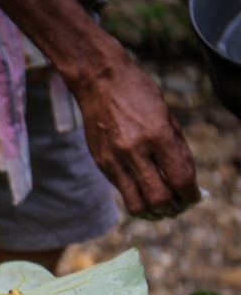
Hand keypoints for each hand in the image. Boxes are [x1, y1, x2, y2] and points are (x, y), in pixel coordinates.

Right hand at [76, 62, 200, 219]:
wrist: (100, 84)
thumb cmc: (138, 95)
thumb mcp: (167, 117)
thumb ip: (177, 149)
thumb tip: (187, 179)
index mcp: (157, 135)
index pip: (179, 179)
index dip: (190, 194)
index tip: (193, 197)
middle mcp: (134, 151)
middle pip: (159, 197)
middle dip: (173, 207)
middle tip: (178, 206)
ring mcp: (114, 159)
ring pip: (136, 203)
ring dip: (152, 211)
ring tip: (160, 208)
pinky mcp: (101, 163)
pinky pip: (121, 190)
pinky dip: (135, 195)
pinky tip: (142, 190)